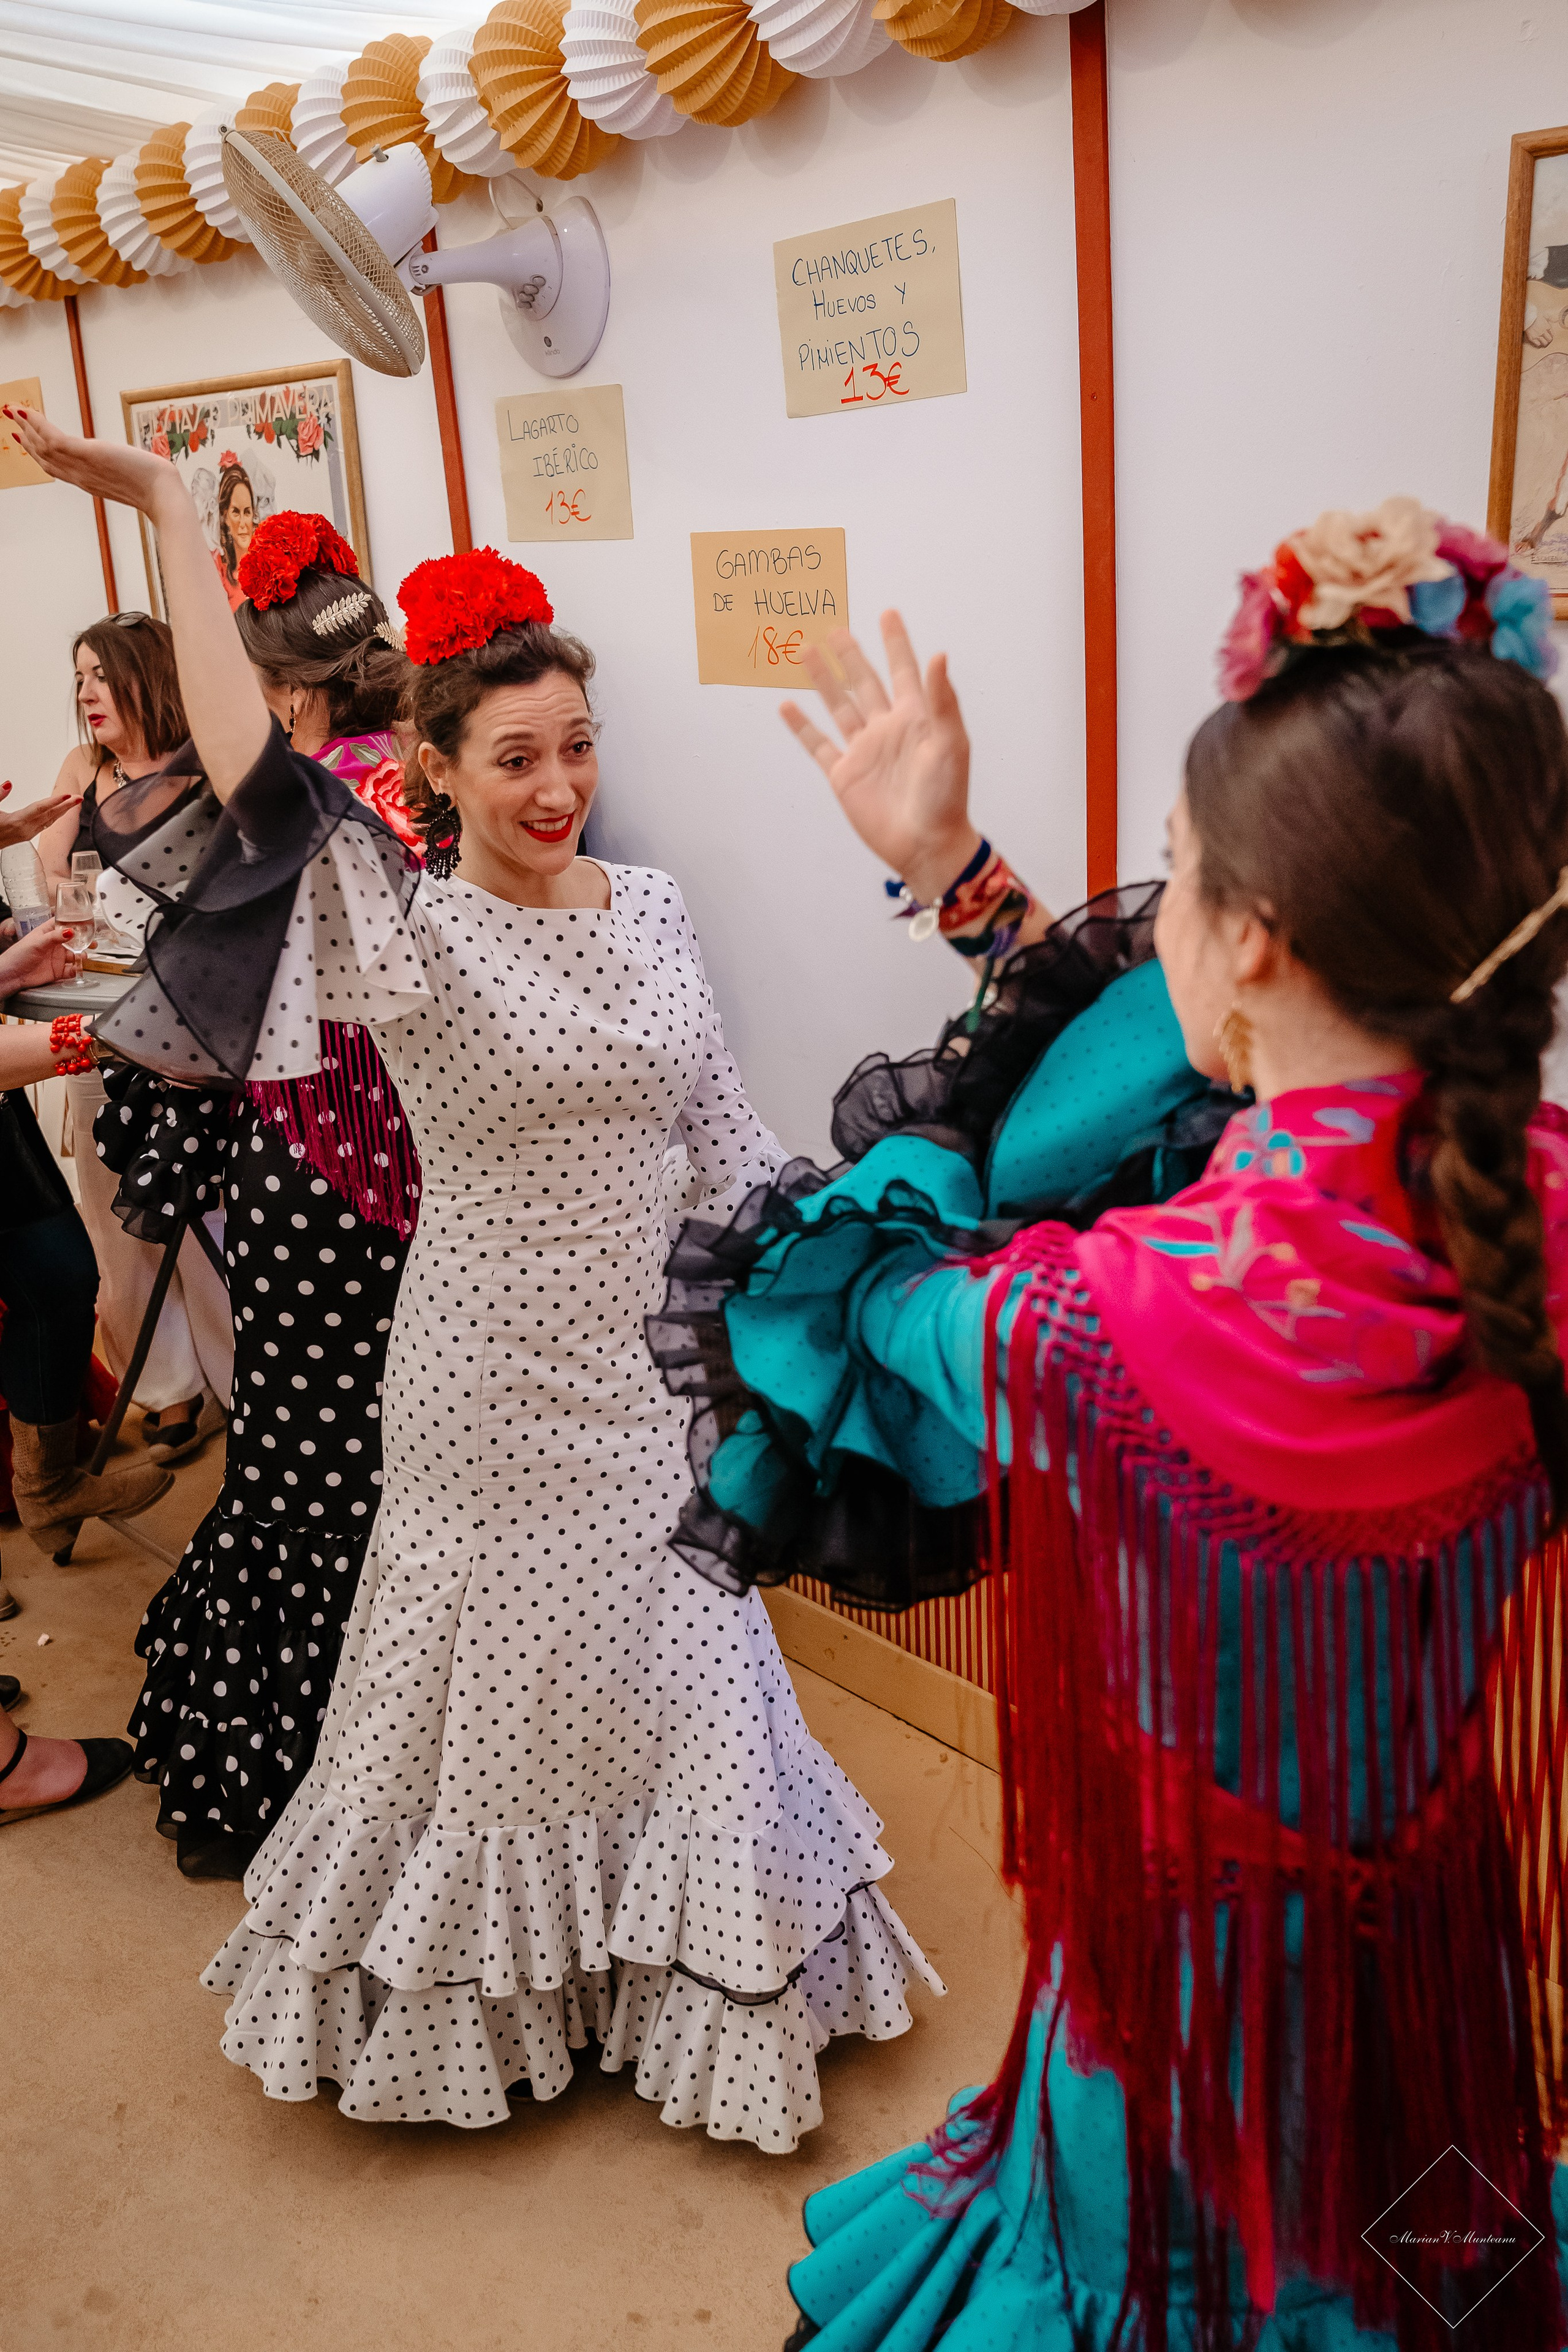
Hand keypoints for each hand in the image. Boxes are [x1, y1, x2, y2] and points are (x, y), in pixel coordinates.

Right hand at [0, 781, 80, 848]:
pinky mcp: (26, 836)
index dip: (55, 801)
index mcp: (16, 822)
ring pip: (49, 821)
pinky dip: (55, 817)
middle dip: (66, 805)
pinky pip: (45, 825)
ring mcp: (27, 834)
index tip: (68, 795)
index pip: (40, 809)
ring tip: (74, 802)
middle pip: (49, 815)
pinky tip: (61, 812)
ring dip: (63, 811)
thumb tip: (8, 783)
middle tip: (80, 797)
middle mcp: (25, 830)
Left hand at [0, 920, 80, 996]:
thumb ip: (55, 937)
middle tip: (93, 943)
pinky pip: (71, 970)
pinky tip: (77, 968)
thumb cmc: (19, 954)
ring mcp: (57, 958)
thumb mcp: (38, 942)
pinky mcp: (58, 971)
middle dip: (85, 941)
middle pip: (74, 941)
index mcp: (48, 933)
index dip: (75, 922)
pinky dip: (77, 970)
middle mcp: (54, 945)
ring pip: (75, 955)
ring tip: (83, 956)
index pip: (63, 924)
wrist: (13, 975)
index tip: (87, 922)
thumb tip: (70, 931)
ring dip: (81, 956)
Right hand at [5, 405, 181, 520]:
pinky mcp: (87, 455)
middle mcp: (79, 476)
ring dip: (26, 426)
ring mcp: (81, 467)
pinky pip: (54, 438)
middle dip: (25, 437)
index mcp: (88, 482)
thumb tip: (122, 462)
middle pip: (44, 456)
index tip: (23, 438)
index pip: (55, 467)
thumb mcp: (131, 477)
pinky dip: (37, 424)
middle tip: (11, 418)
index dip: (36, 453)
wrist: (163, 495)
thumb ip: (118, 469)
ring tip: (12, 410)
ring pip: (43, 446)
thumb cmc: (155, 488)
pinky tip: (27, 411)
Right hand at [781, 612, 978, 906]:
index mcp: (916, 718)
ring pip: (838, 706)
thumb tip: (939, 654)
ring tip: (805, 650)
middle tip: (835, 627)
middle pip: (864, 682)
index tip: (888, 613)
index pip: (904, 671)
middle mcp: (887, 729)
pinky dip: (801, 726)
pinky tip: (787, 706)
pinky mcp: (844, 775)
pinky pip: (818, 745)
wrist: (926, 843)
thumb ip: (942, 699)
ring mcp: (864, 751)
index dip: (896, 643)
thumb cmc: (946, 796)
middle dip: (850, 655)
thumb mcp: (950, 743)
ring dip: (822, 679)